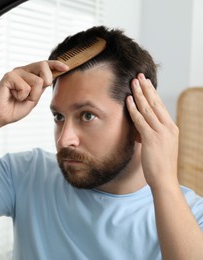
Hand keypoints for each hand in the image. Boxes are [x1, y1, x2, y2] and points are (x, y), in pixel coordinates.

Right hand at [0, 60, 68, 125]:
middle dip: (46, 82)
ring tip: (19, 98)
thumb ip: (41, 87)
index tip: (66, 67)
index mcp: (29, 74)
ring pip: (37, 81)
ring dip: (31, 95)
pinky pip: (26, 87)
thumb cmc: (14, 108)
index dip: (56, 64)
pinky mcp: (9, 76)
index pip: (45, 65)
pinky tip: (12, 96)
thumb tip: (51, 77)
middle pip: (43, 66)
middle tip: (33, 95)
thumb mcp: (33, 98)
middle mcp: (23, 70)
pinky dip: (21, 96)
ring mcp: (16, 72)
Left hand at [126, 73, 178, 189]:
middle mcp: (168, 128)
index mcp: (171, 128)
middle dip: (146, 88)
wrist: (165, 180)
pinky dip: (134, 109)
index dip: (152, 93)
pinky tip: (128, 100)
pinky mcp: (152, 139)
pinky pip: (141, 120)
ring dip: (139, 94)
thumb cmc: (160, 165)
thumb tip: (140, 129)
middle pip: (156, 103)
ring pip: (148, 109)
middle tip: (139, 76)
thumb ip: (150, 134)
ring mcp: (161, 133)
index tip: (146, 82)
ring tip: (133, 82)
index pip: (160, 106)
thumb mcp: (158, 146)